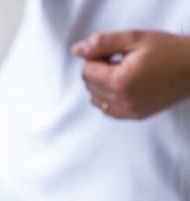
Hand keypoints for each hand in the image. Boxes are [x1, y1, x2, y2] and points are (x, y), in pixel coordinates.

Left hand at [72, 31, 189, 118]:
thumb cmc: (168, 51)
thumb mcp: (135, 39)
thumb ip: (102, 43)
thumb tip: (77, 50)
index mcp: (120, 81)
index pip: (86, 72)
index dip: (96, 58)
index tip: (113, 53)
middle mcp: (122, 101)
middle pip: (89, 86)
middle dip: (98, 71)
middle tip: (120, 61)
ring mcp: (127, 112)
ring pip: (96, 99)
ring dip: (102, 85)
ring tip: (124, 73)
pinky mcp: (133, 117)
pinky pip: (107, 110)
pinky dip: (109, 98)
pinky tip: (125, 86)